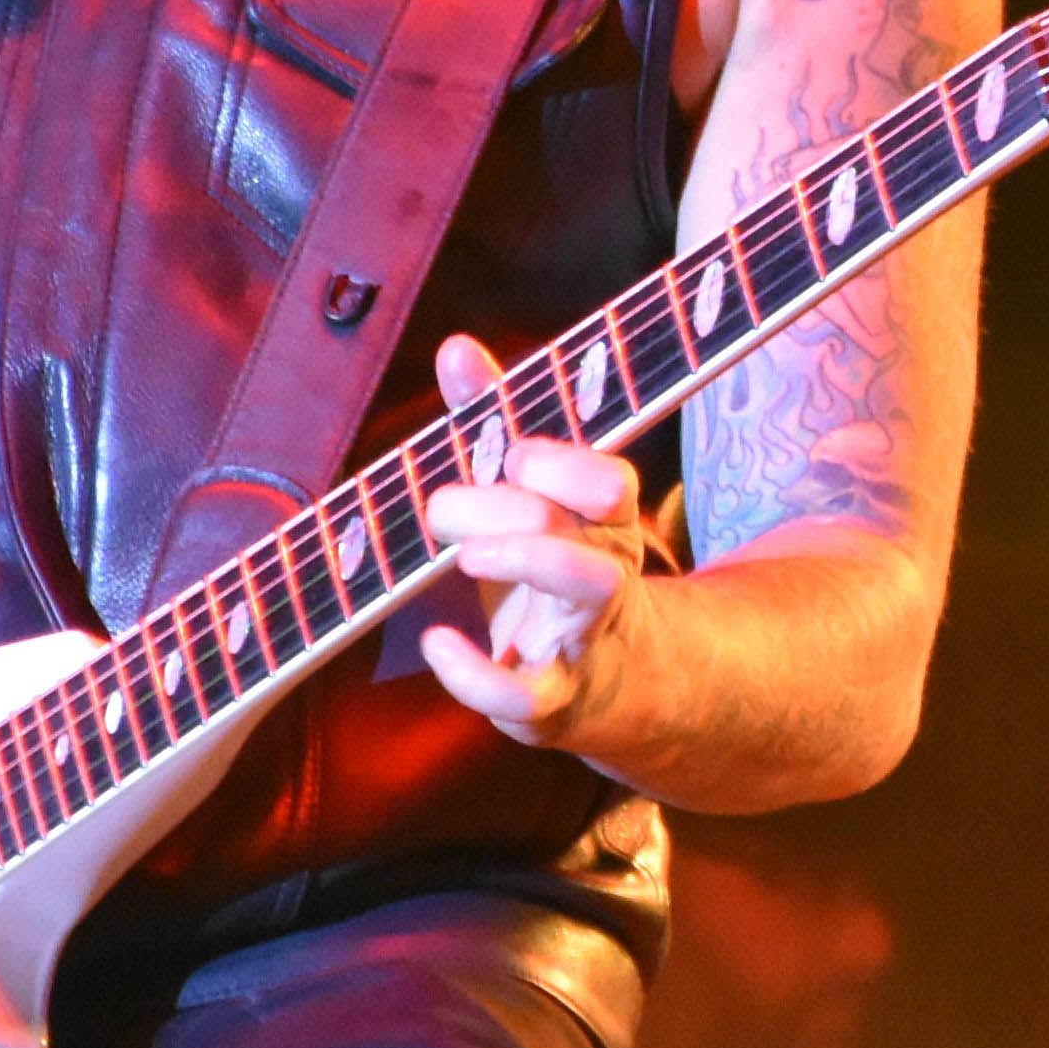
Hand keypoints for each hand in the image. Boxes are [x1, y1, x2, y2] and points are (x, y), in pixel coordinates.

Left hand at [411, 330, 661, 753]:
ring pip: (588, 588)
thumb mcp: (527, 503)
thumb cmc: (550, 577)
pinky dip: (476, 673)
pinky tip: (437, 643)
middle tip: (441, 510)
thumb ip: (491, 425)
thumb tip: (457, 347)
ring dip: (525, 559)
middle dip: (506, 507)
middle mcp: (605, 575)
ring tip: (465, 556)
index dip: (560, 461)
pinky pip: (527, 695)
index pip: (609, 480)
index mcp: (601, 526)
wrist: (611, 685)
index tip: (508, 454)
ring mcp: (583, 637)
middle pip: (582, 523)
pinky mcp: (552, 700)